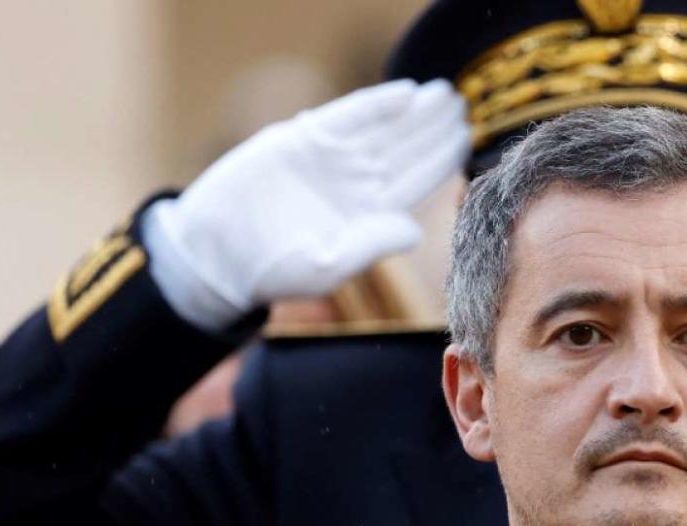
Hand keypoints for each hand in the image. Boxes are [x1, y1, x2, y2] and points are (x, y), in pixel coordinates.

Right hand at [144, 78, 469, 330]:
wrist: (217, 252)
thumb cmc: (272, 271)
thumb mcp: (327, 266)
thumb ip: (371, 245)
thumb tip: (415, 231)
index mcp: (369, 214)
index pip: (417, 182)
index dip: (443, 160)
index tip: (469, 140)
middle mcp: (355, 183)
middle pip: (406, 149)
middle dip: (435, 128)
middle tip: (465, 106)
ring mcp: (331, 159)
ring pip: (384, 130)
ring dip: (414, 112)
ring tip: (444, 94)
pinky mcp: (301, 140)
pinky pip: (347, 117)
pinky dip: (374, 105)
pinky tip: (405, 95)